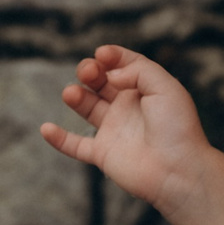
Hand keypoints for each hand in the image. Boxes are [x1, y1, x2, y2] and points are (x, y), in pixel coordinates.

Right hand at [39, 46, 216, 212]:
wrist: (178, 170)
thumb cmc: (177, 128)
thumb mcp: (166, 87)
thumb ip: (138, 70)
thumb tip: (111, 74)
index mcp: (145, 90)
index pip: (123, 65)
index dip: (111, 56)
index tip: (102, 54)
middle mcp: (128, 108)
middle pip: (101, 81)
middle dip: (90, 71)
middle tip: (89, 72)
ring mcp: (114, 130)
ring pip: (87, 106)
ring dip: (76, 95)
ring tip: (72, 93)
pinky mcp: (103, 154)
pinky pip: (76, 146)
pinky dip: (59, 139)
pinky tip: (46, 128)